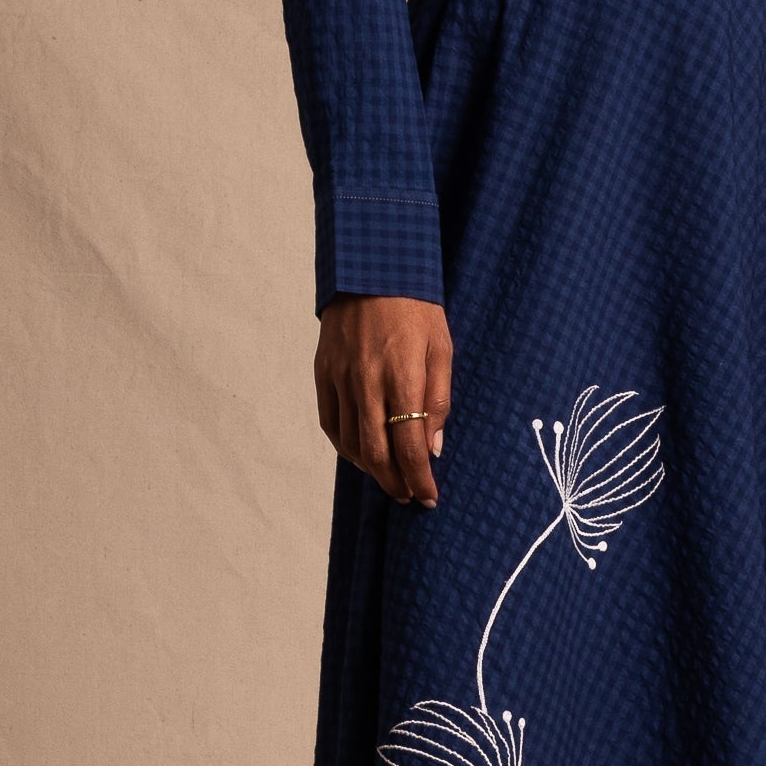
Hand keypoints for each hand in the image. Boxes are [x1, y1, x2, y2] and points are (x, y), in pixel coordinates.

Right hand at [315, 294, 451, 505]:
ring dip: (372, 469)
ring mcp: (340, 379)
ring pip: (351, 444)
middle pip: (377, 453)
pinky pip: (331, 424)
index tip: (429, 496)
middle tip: (410, 495)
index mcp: (402, 376)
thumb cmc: (415, 308)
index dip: (420, 478)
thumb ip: (439, 399)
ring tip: (390, 477)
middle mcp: (367, 382)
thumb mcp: (442, 348)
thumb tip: (434, 447)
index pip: (409, 445)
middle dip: (395, 483)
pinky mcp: (323, 374)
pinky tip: (362, 454)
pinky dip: (346, 447)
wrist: (370, 269)